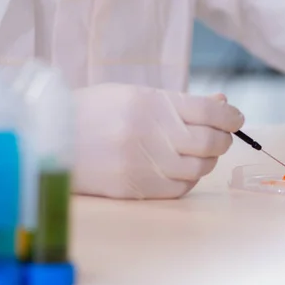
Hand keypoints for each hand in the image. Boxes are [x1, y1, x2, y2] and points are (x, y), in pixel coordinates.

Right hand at [72, 84, 243, 198]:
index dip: (231, 117)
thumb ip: (179, 101)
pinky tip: (182, 169)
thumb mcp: (135, 94)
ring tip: (200, 152)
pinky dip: (189, 179)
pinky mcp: (134, 188)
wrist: (48, 138)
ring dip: (207, 160)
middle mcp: (150, 133)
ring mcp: (142, 163)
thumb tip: (222, 105)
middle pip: (210, 142)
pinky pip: (179, 189)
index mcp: (150, 102)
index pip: (210, 111)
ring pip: (198, 168)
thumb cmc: (94, 111)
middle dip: (223, 139)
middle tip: (221, 136)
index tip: (236, 119)